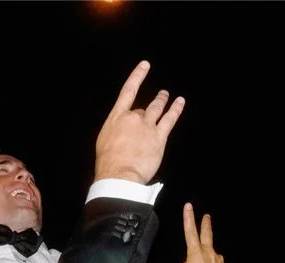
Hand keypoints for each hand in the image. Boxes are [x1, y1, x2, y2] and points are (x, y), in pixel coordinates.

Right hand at [94, 61, 184, 183]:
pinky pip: (169, 119)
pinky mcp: (159, 137)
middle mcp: (132, 118)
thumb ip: (115, 132)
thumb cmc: (108, 164)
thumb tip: (122, 133)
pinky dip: (175, 109)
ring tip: (166, 95)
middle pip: (141, 109)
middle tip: (158, 98)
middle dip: (147, 109)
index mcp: (116, 119)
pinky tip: (179, 102)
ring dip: (162, 100)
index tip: (145, 65)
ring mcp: (147, 126)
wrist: (119, 174)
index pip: (127, 92)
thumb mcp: (104, 143)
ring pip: (156, 109)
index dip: (137, 77)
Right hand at [180, 204, 230, 262]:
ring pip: (209, 256)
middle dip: (206, 224)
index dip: (188, 218)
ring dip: (204, 262)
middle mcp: (209, 253)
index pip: (190, 232)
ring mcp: (218, 260)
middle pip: (207, 234)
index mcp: (195, 253)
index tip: (188, 206)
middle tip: (207, 216)